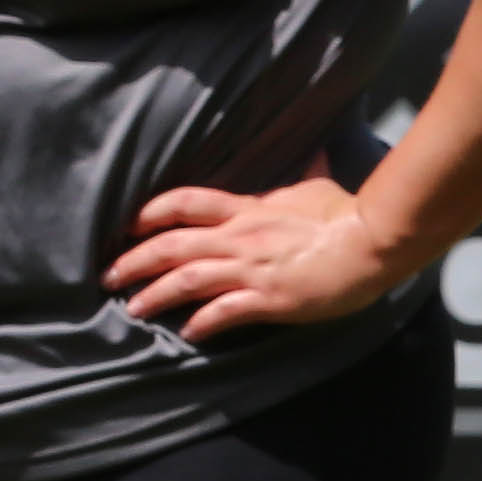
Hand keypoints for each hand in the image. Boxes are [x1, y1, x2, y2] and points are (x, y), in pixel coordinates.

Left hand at [107, 175, 415, 342]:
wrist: (373, 241)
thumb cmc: (347, 214)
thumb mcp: (321, 187)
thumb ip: (309, 171)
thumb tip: (318, 148)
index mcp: (249, 209)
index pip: (186, 203)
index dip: (151, 213)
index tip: (128, 226)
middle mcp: (241, 237)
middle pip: (172, 244)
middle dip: (134, 261)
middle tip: (108, 276)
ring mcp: (252, 269)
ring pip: (186, 280)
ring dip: (153, 295)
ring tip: (132, 308)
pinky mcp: (268, 298)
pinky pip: (222, 312)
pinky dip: (200, 323)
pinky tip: (187, 333)